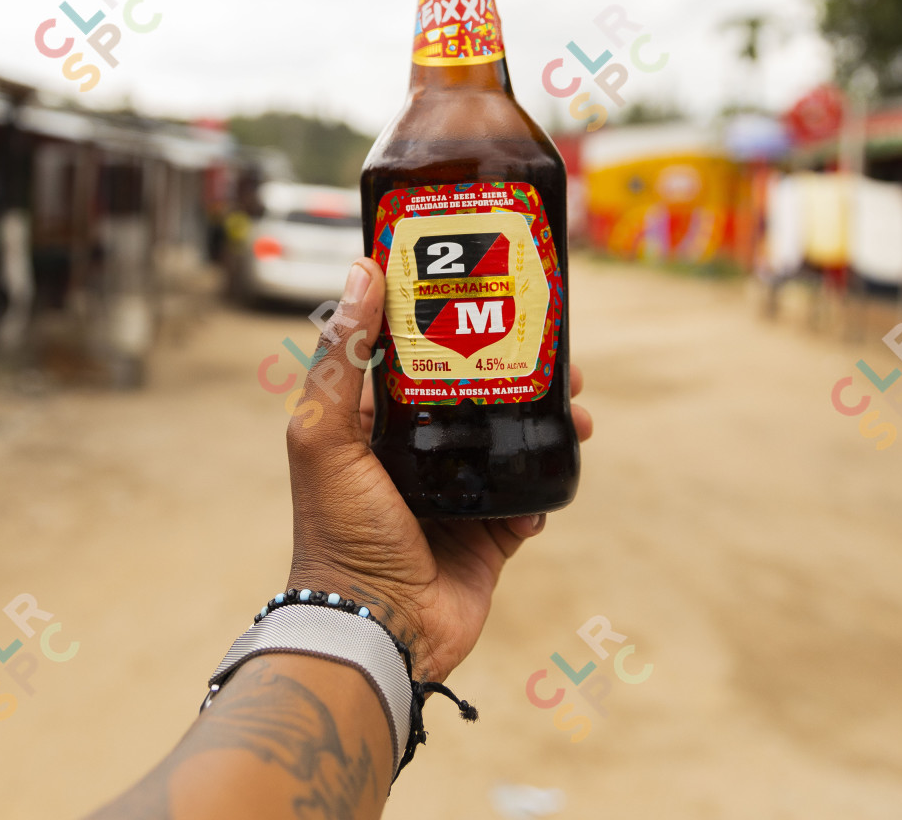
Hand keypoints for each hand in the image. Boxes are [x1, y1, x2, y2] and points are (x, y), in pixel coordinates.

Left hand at [282, 256, 591, 683]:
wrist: (379, 630)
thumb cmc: (339, 534)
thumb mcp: (324, 435)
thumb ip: (341, 356)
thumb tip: (361, 271)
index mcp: (373, 425)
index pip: (416, 357)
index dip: (454, 322)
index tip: (493, 290)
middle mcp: (415, 454)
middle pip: (477, 392)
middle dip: (519, 367)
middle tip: (559, 351)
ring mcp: (456, 493)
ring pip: (511, 438)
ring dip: (547, 417)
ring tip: (578, 407)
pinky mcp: (492, 534)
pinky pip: (530, 494)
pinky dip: (547, 477)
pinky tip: (558, 462)